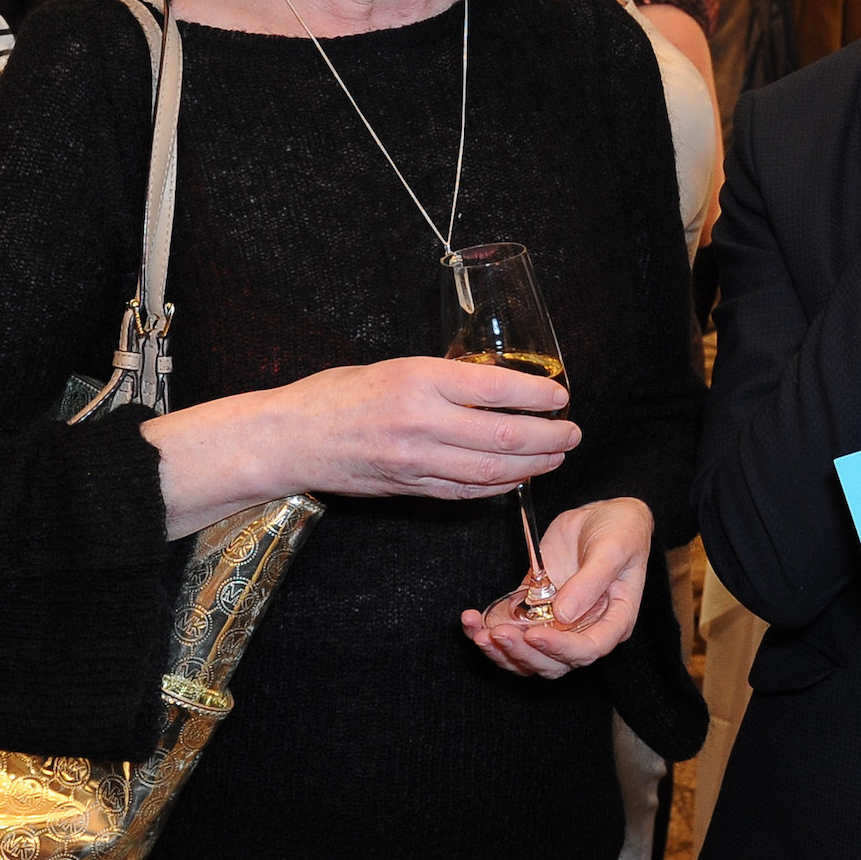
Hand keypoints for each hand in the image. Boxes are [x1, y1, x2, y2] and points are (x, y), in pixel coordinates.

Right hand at [145, 355, 575, 534]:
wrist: (289, 439)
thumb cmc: (336, 395)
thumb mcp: (393, 367)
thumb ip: (442, 379)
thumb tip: (496, 385)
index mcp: (418, 381)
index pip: (496, 388)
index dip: (537, 395)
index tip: (561, 395)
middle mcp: (420, 423)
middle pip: (503, 438)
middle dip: (548, 438)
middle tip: (572, 433)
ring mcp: (416, 462)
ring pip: (491, 473)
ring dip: (532, 467)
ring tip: (556, 456)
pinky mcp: (410, 488)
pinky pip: (466, 493)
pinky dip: (498, 488)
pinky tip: (517, 479)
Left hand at [463, 497, 650, 677]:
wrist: (605, 515)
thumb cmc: (621, 532)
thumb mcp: (613, 549)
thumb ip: (591, 581)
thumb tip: (565, 614)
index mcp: (613, 621)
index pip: (588, 649)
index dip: (560, 649)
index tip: (533, 634)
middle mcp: (584, 630)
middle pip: (553, 662)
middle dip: (523, 653)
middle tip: (499, 634)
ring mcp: (558, 623)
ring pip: (529, 655)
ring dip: (502, 652)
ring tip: (479, 634)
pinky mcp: (536, 608)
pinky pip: (513, 629)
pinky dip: (490, 630)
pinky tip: (472, 621)